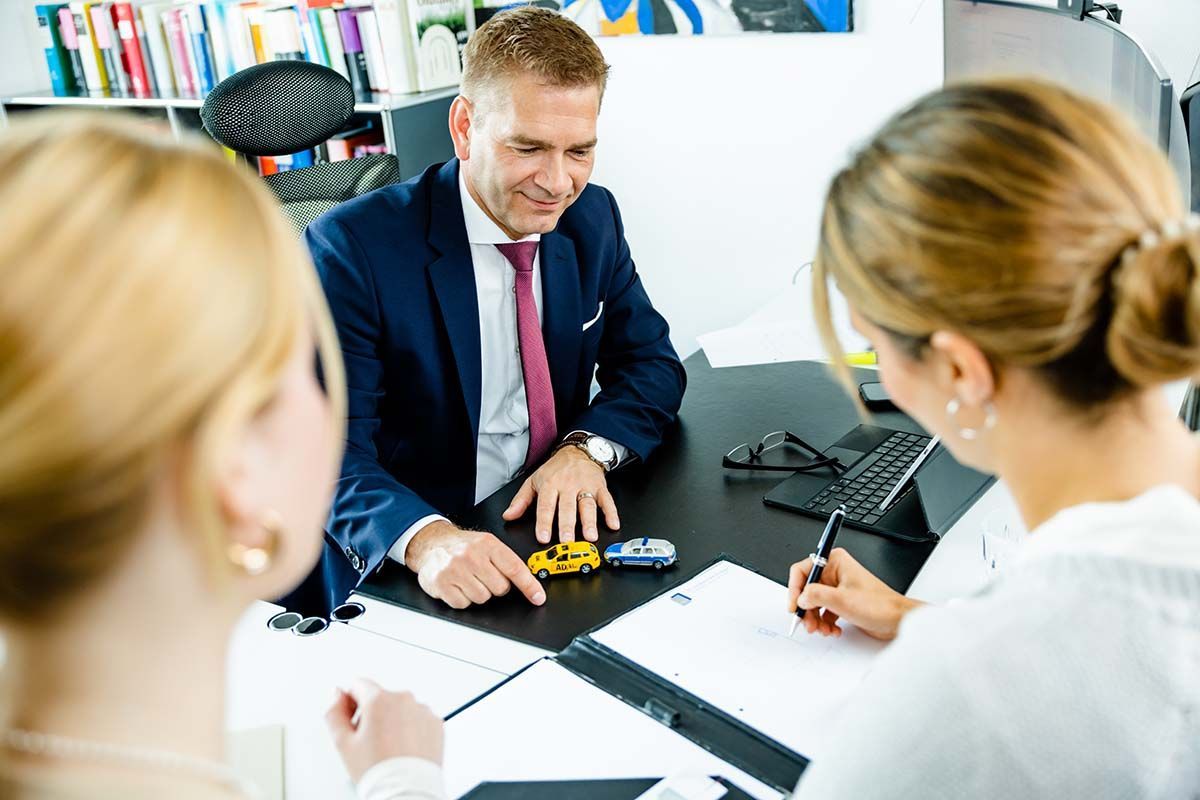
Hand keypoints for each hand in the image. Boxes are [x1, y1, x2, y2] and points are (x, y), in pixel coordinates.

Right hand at [325, 679, 443, 784]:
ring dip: (394, 722)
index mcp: (379, 700)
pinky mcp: (436, 723)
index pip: (358, 685)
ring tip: (389, 749)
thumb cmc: (377, 771)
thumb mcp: (342, 743)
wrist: (406, 792)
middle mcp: (404, 700)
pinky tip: (405, 749)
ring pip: (401, 709)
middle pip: (381, 698)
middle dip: (373, 714)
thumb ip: (334, 712)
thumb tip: (337, 694)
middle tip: (370, 742)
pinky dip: (412, 730)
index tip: (353, 720)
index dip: (351, 703)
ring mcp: (423, 711)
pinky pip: (419, 719)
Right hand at [404, 521, 545, 608]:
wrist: (431, 543)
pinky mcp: (441, 584)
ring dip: (478, 593)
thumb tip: (530, 581)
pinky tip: (457, 586)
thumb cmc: (462, 547)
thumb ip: (506, 561)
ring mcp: (455, 570)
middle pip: (500, 588)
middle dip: (495, 586)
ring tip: (468, 579)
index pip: (514, 568)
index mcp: (488, 544)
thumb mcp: (486, 544)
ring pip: (482, 598)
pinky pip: (463, 604)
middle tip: (484, 576)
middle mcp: (471, 555)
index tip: (538, 597)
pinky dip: (462, 599)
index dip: (529, 585)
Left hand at [502, 446, 619, 543]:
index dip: (544, 522)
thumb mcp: (534, 481)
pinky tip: (613, 524)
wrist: (578, 451)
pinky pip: (607, 501)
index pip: (546, 506)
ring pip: (588, 505)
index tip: (543, 537)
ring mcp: (585, 487)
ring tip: (590, 536)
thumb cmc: (555, 469)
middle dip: (567, 525)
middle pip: (568, 508)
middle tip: (567, 541)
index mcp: (550, 485)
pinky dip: (611, 513)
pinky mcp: (600, 488)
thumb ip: (521, 501)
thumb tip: (508, 516)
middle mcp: (568, 486)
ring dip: (589, 521)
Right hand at [786, 547, 922, 640]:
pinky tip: (833, 630)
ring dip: (815, 619)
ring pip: (814, 602)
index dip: (795, 589)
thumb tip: (800, 597)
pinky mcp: (842, 601)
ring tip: (822, 630)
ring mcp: (838, 588)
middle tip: (808, 623)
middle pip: (806, 589)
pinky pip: (823, 611)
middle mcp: (835, 572)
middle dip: (806, 609)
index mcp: (835, 562)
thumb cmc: (879, 605)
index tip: (794, 605)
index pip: (803, 571)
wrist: (897, 621)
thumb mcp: (841, 600)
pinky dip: (824, 623)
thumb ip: (815, 596)